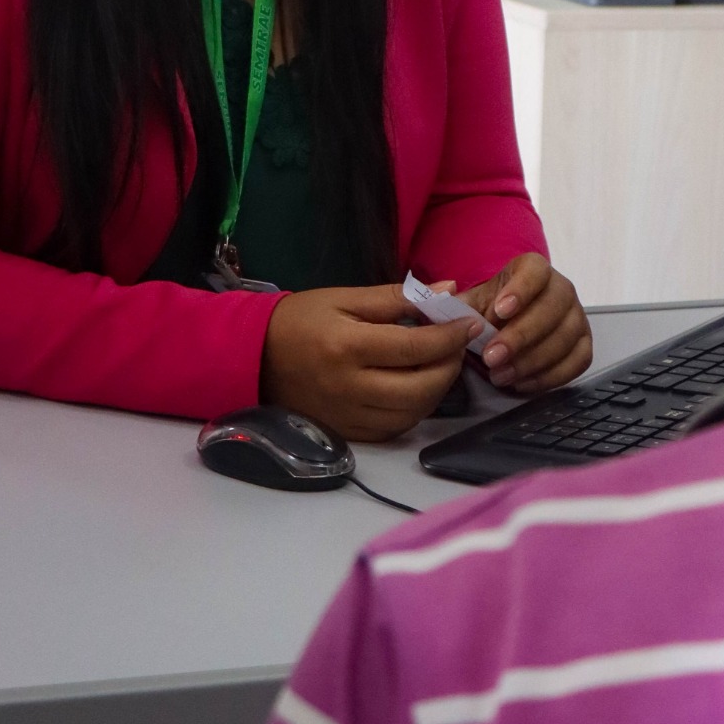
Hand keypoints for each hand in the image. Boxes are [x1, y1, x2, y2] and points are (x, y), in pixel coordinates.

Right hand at [261, 284, 474, 440]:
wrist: (254, 356)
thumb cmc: (301, 320)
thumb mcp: (345, 298)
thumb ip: (397, 297)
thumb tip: (448, 292)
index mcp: (348, 347)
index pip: (415, 347)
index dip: (450, 336)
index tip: (468, 323)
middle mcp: (349, 387)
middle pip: (420, 388)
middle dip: (449, 367)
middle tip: (457, 346)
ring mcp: (347, 415)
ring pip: (411, 413)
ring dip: (437, 391)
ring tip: (440, 365)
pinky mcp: (345, 432)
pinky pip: (393, 429)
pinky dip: (414, 410)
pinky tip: (416, 389)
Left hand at [459, 252, 591, 393]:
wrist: (506, 326)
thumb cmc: (489, 312)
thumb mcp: (469, 303)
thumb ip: (454, 304)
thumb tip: (440, 301)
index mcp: (534, 269)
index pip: (535, 271)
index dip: (520, 290)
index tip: (499, 311)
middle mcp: (562, 289)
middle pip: (551, 309)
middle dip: (520, 336)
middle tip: (492, 357)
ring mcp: (576, 318)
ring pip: (565, 338)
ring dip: (531, 361)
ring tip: (500, 375)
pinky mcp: (583, 345)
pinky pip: (577, 362)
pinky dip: (549, 376)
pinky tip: (522, 382)